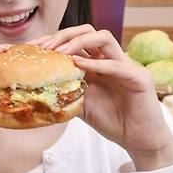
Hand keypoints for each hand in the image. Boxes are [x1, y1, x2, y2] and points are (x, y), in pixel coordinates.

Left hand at [33, 25, 172, 170]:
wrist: (137, 140)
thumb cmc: (111, 120)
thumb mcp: (79, 104)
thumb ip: (64, 92)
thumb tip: (35, 90)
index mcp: (95, 63)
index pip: (74, 41)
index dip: (53, 40)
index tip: (34, 47)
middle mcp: (109, 59)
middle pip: (87, 31)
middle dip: (64, 34)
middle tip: (46, 46)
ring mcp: (125, 65)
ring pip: (103, 37)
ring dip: (78, 41)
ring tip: (60, 52)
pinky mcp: (139, 77)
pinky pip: (116, 64)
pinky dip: (96, 63)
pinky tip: (78, 65)